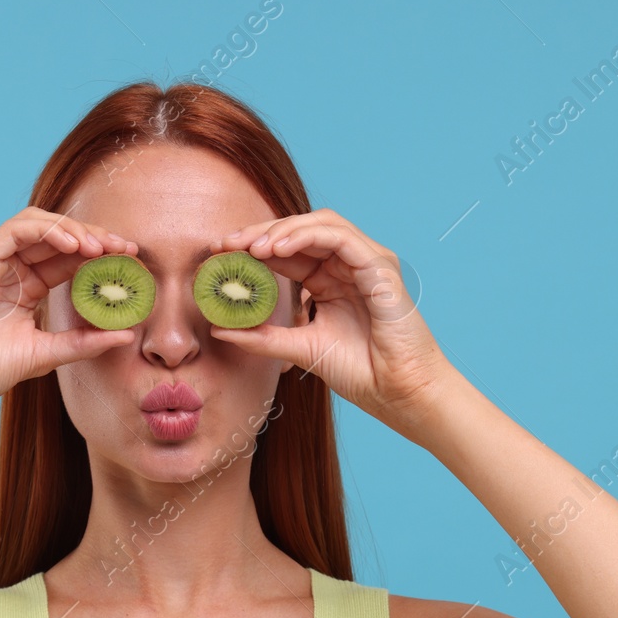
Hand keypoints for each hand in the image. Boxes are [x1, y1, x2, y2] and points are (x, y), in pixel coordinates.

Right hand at [0, 207, 139, 420]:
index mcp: (24, 287)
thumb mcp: (46, 354)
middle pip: (58, 238)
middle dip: (95, 238)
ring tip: (103, 246)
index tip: (131, 263)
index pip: (67, 260)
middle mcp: (8, 267)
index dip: (100, 256)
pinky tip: (74, 245)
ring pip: (39, 225)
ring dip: (75, 231)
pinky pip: (16, 230)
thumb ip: (83, 342)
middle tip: (126, 248)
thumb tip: (126, 335)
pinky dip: (48, 231)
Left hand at [213, 209, 452, 439]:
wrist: (399, 392)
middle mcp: (347, 265)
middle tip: (225, 244)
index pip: (288, 251)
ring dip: (282, 230)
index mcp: (329, 281)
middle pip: (300, 231)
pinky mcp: (380, 266)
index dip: (252, 248)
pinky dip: (308, 235)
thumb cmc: (362, 372)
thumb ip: (263, 338)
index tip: (219, 255)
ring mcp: (366, 262)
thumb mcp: (300, 348)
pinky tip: (279, 247)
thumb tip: (218, 328)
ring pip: (320, 224)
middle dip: (260, 233)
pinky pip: (340, 237)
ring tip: (251, 246)